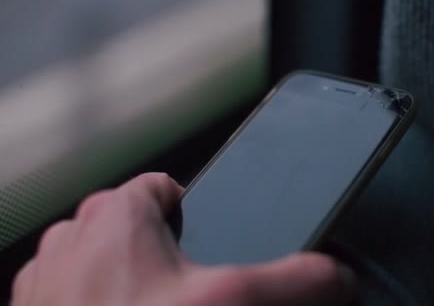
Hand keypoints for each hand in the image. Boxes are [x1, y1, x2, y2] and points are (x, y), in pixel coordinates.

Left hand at [11, 173, 354, 305]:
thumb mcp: (230, 300)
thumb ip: (292, 280)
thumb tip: (335, 277)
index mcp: (116, 214)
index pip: (165, 187)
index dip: (195, 210)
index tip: (207, 241)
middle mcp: (73, 239)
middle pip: (136, 226)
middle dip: (164, 254)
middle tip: (187, 293)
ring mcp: (50, 280)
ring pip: (102, 262)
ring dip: (128, 284)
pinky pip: (76, 295)